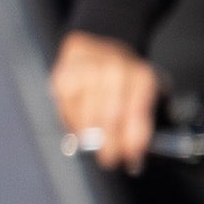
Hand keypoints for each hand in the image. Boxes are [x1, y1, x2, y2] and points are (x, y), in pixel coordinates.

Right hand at [55, 31, 167, 171]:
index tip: (129, 159)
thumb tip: (133, 154)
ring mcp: (87, 69)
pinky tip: (75, 126)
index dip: (132, 140)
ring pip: (84, 112)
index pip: (135, 114)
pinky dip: (69, 120)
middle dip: (108, 143)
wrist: (96, 44)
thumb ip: (138, 123)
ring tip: (90, 145)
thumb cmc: (119, 76)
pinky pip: (64, 105)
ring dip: (87, 134)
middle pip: (109, 116)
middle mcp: (114, 69)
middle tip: (107, 159)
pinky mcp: (63, 72)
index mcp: (140, 76)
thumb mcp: (140, 93)